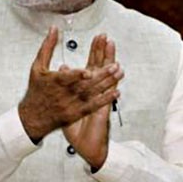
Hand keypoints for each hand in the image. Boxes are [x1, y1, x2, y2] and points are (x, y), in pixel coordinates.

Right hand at [18, 28, 122, 141]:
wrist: (32, 118)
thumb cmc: (36, 90)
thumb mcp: (37, 67)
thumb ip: (47, 47)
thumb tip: (54, 29)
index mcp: (54, 81)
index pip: (67, 77)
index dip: (77, 75)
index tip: (88, 71)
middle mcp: (64, 94)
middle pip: (84, 85)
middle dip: (101, 76)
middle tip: (115, 67)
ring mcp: (71, 104)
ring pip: (91, 93)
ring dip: (106, 84)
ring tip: (118, 74)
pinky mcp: (76, 113)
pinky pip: (93, 106)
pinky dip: (105, 99)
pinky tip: (115, 93)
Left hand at [63, 34, 120, 169]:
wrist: (87, 146)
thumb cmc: (78, 129)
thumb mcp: (68, 107)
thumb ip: (66, 87)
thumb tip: (64, 67)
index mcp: (87, 90)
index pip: (93, 66)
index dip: (96, 52)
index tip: (98, 39)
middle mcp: (96, 92)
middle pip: (100, 67)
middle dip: (102, 51)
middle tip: (105, 35)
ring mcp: (101, 99)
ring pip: (107, 77)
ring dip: (110, 62)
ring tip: (112, 45)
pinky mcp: (103, 109)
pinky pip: (108, 95)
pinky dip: (113, 84)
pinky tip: (118, 72)